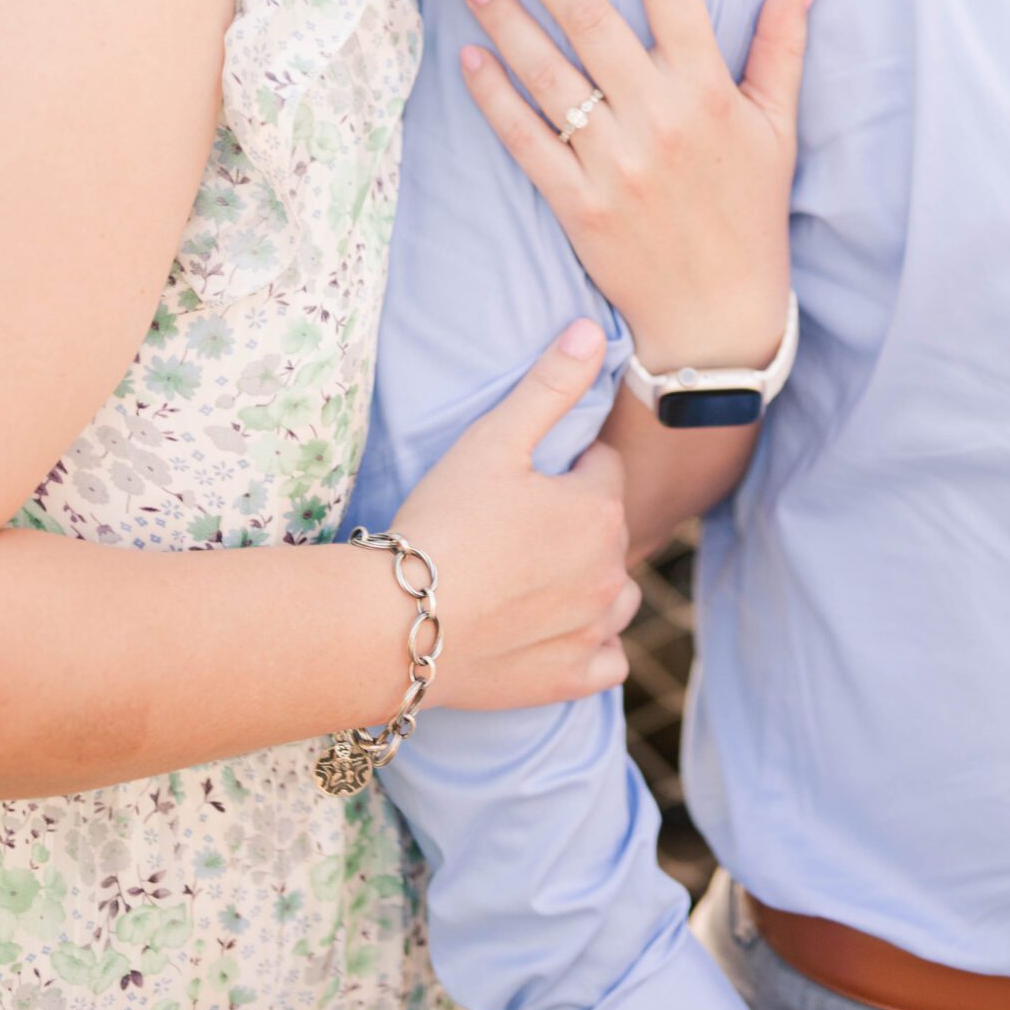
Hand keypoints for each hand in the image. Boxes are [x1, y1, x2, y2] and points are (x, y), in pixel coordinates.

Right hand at [390, 320, 638, 709]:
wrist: (393, 624)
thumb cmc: (442, 523)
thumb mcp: (493, 440)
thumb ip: (550, 385)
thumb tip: (592, 331)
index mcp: (600, 510)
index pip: (603, 470)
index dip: (565, 468)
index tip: (521, 479)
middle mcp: (611, 571)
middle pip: (608, 531)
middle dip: (576, 523)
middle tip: (514, 526)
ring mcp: (593, 629)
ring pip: (617, 596)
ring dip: (590, 583)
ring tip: (533, 576)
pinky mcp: (570, 678)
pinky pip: (607, 659)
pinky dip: (590, 646)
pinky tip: (552, 632)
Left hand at [459, 0, 817, 368]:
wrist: (719, 316)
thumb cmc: (750, 212)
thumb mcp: (776, 128)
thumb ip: (782, 47)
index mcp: (709, 90)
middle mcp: (659, 118)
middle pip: (593, 19)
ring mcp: (614, 162)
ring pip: (549, 75)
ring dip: (506, 21)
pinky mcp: (578, 204)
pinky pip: (526, 141)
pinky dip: (496, 100)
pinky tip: (470, 60)